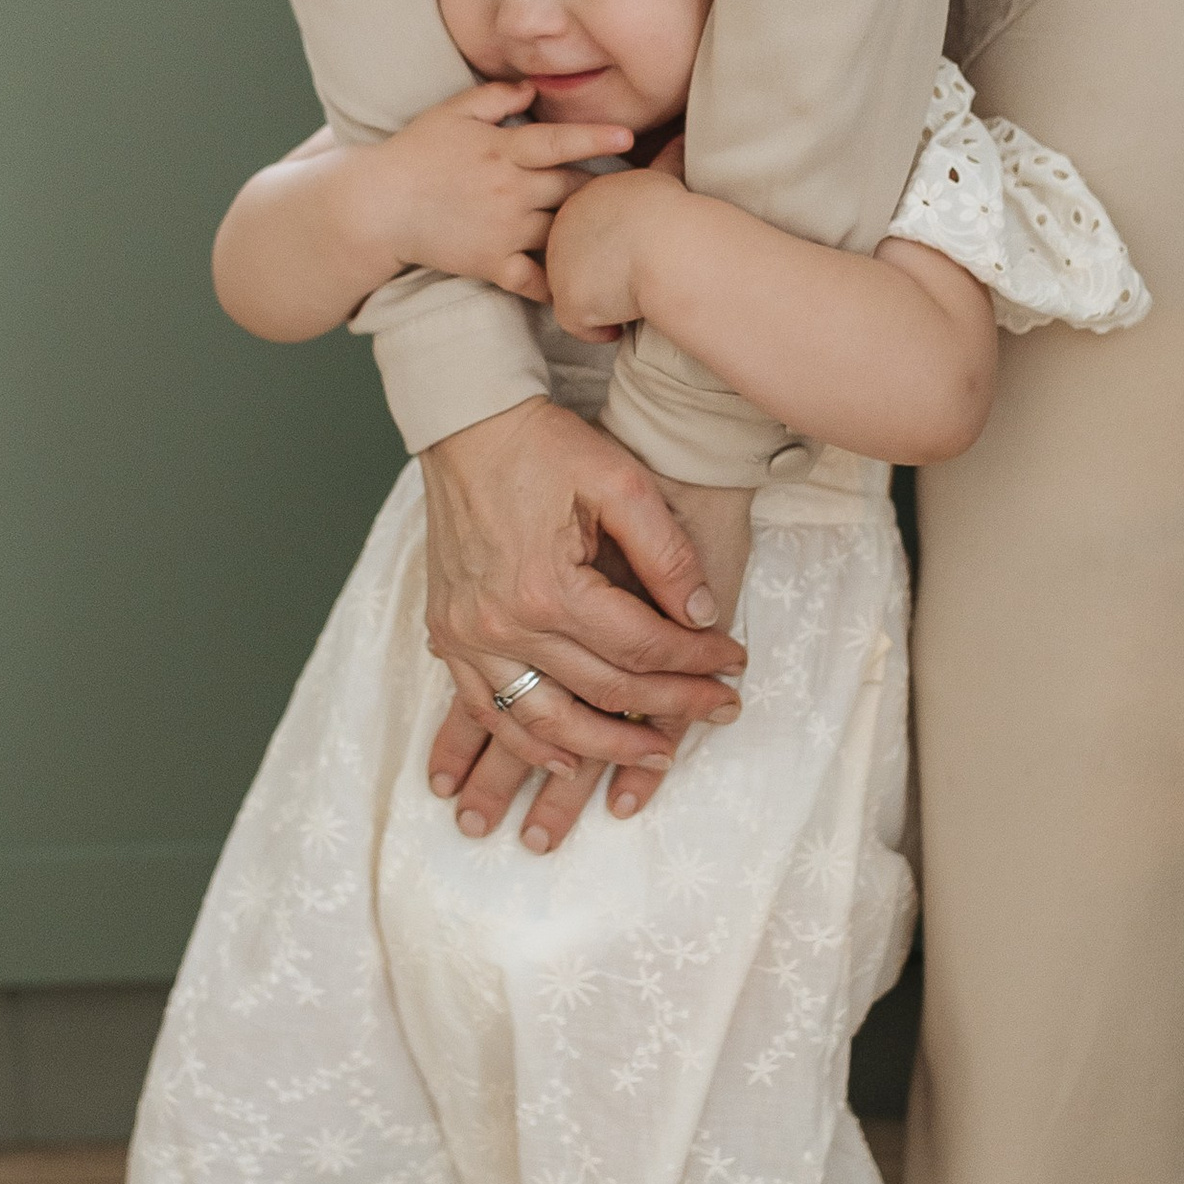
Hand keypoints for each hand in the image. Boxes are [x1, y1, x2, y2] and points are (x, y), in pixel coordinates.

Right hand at [358, 82, 628, 301]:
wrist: (377, 207)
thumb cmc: (414, 154)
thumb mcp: (451, 113)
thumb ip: (495, 96)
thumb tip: (532, 88)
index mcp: (504, 150)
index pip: (559, 142)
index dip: (595, 138)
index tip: (627, 137)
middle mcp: (511, 190)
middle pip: (573, 189)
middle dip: (600, 188)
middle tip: (627, 189)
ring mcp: (504, 230)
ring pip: (562, 231)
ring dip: (585, 230)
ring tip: (611, 231)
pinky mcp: (492, 264)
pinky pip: (536, 280)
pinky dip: (559, 284)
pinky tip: (579, 285)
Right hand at [421, 407, 754, 851]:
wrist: (466, 423)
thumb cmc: (545, 446)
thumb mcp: (621, 482)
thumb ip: (666, 554)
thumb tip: (704, 618)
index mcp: (549, 587)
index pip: (642, 647)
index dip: (697, 661)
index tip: (736, 663)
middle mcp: (503, 624)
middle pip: (604, 690)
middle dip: (673, 705)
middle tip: (722, 710)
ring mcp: (468, 637)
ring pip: (546, 722)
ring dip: (606, 748)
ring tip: (658, 756)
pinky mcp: (448, 636)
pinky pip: (488, 710)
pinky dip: (529, 743)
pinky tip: (567, 760)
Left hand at [544, 158, 692, 340]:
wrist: (666, 244)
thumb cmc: (671, 212)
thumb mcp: (662, 178)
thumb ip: (662, 162)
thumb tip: (681, 139)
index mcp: (580, 199)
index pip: (578, 225)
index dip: (603, 243)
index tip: (627, 252)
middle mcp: (558, 230)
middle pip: (563, 257)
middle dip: (587, 272)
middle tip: (624, 278)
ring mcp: (557, 267)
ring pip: (567, 292)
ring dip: (593, 302)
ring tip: (626, 299)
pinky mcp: (566, 301)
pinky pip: (577, 325)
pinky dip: (597, 330)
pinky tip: (618, 327)